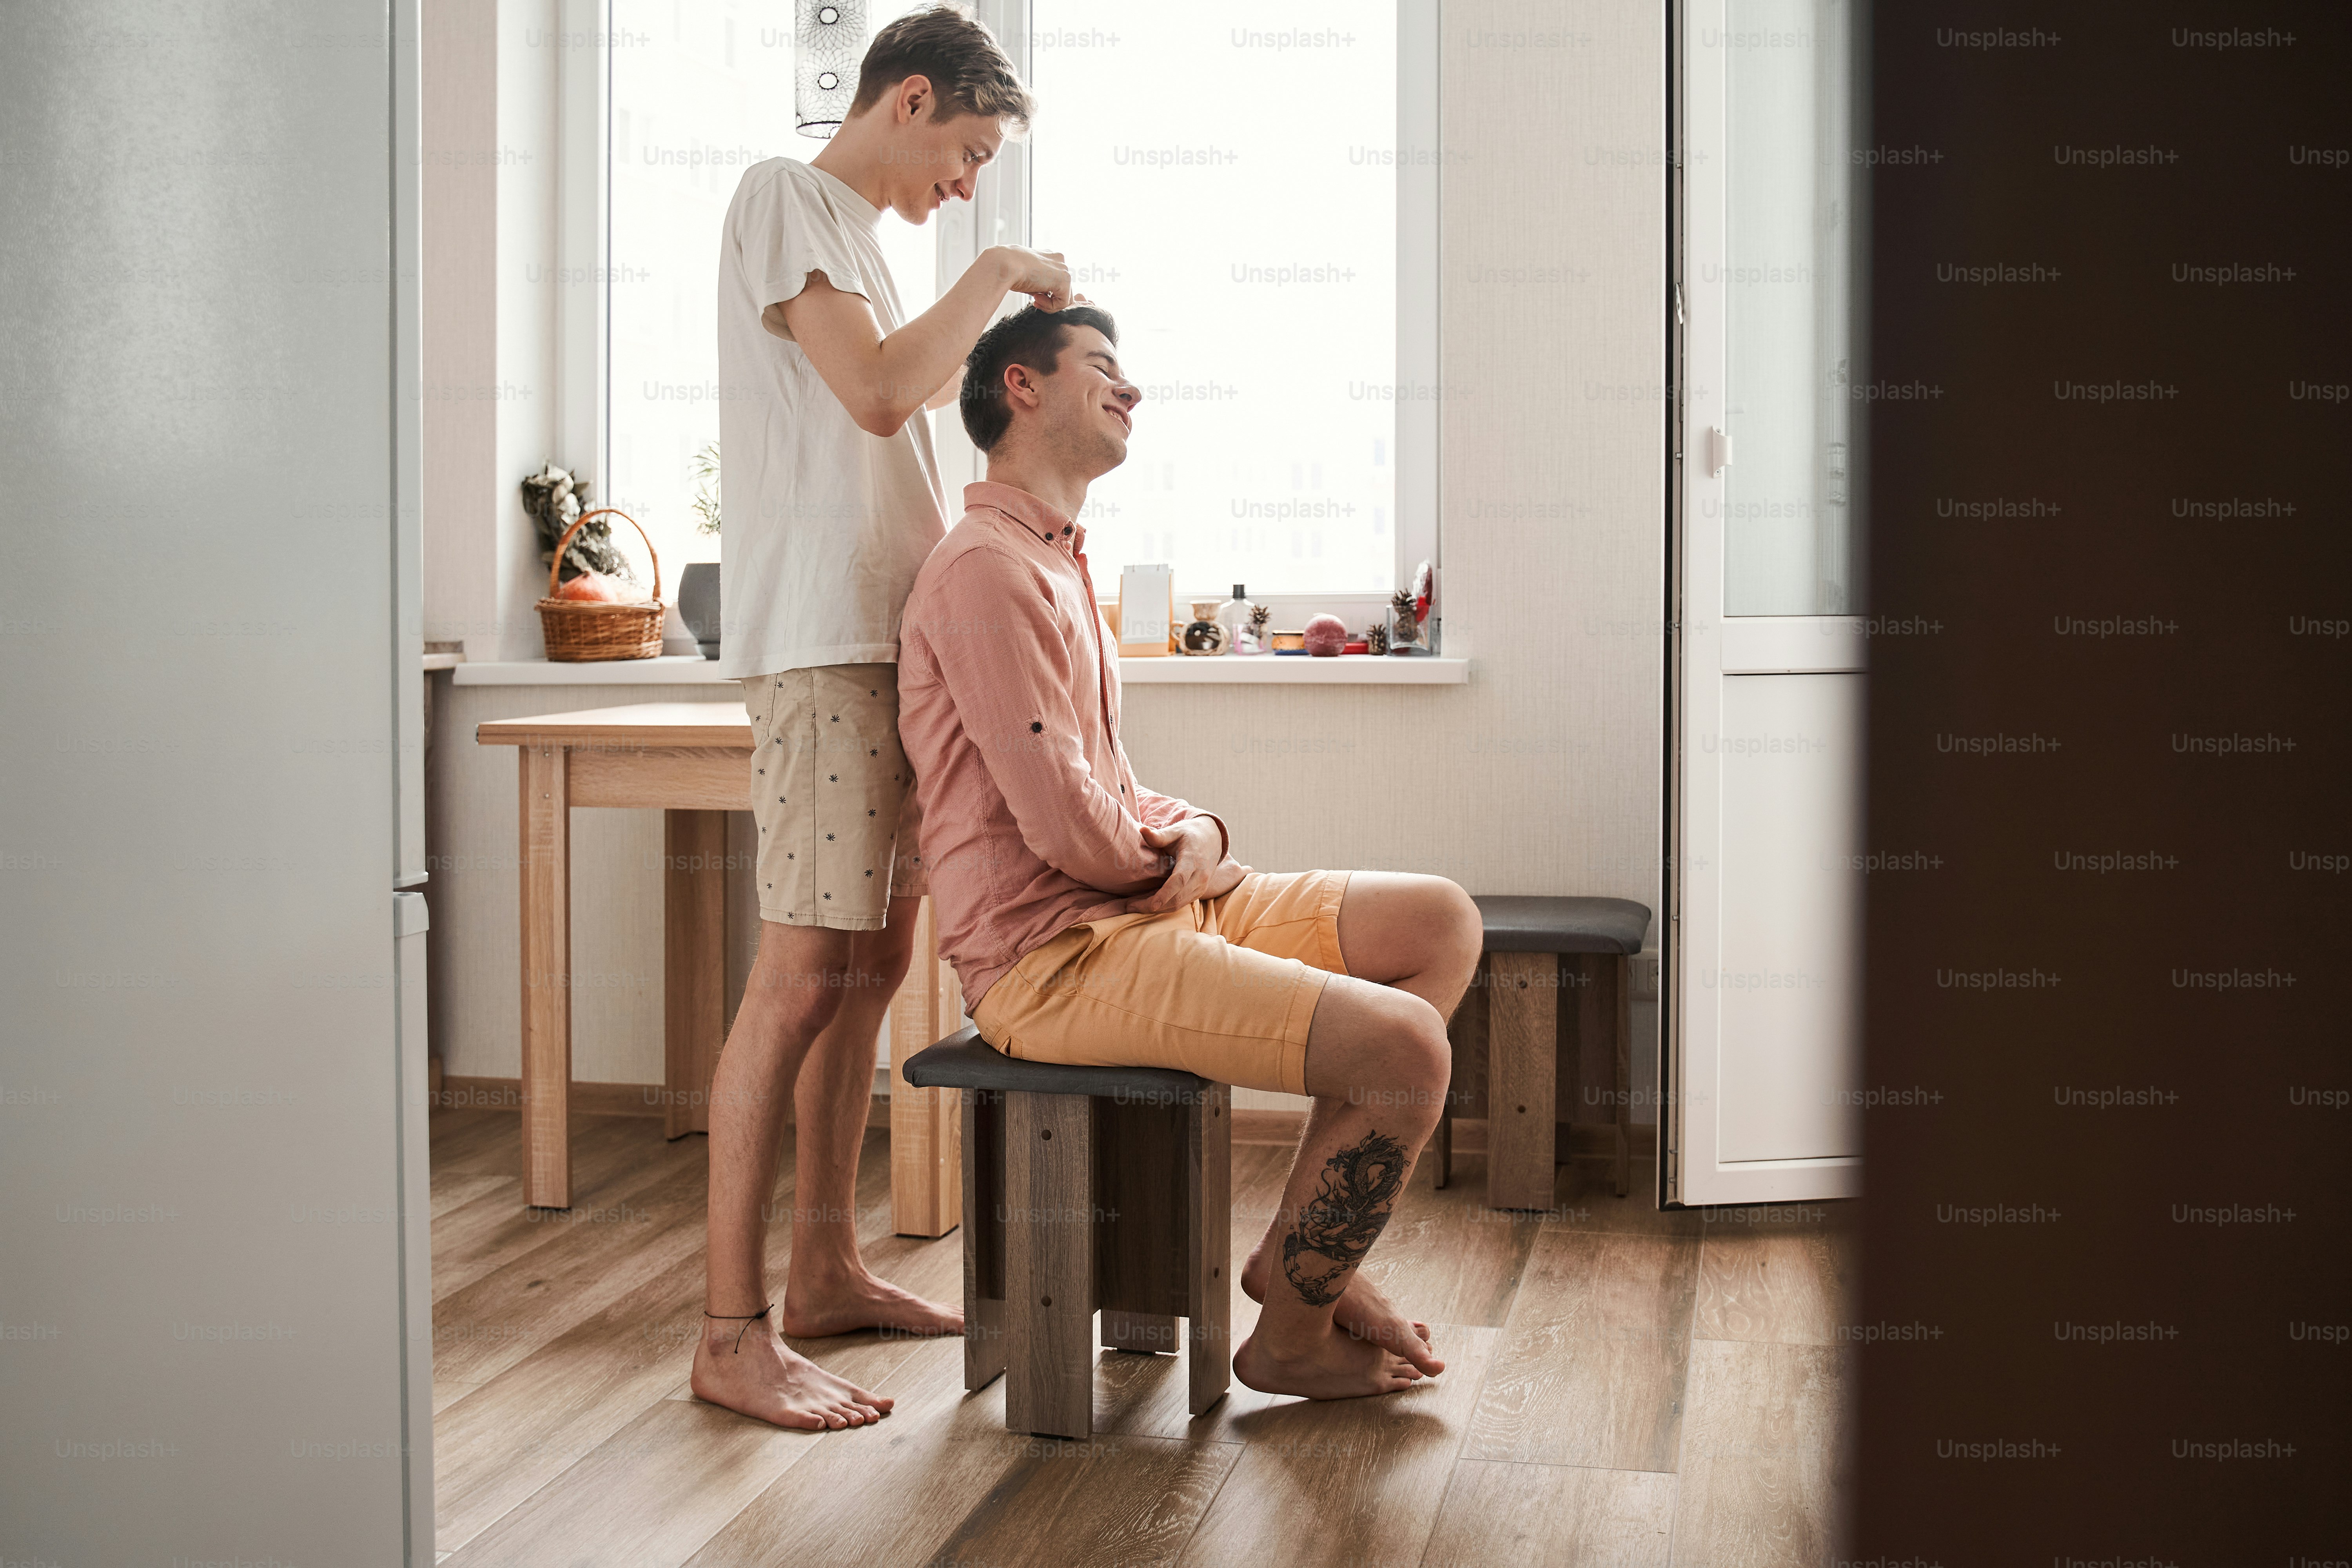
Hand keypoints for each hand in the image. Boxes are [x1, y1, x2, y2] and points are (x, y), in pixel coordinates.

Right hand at [991, 246, 1072, 310]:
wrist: (1003, 266)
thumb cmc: (1009, 270)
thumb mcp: (1027, 276)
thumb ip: (1039, 283)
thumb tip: (1044, 295)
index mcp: (1049, 257)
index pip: (1056, 281)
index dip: (1046, 294)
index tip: (1034, 297)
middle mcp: (1059, 260)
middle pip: (1063, 290)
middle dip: (1050, 299)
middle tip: (1034, 301)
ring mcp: (1063, 269)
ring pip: (1065, 297)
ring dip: (1050, 304)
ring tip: (1035, 300)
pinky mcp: (1064, 280)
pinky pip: (1064, 303)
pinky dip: (1050, 307)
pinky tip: (1036, 299)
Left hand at [1127, 818, 1249, 913]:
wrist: (1212, 840)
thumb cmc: (1189, 835)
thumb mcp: (1175, 831)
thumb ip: (1159, 835)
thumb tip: (1142, 830)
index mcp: (1193, 860)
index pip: (1180, 880)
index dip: (1166, 894)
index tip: (1152, 904)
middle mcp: (1200, 877)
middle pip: (1177, 898)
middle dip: (1152, 906)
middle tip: (1129, 906)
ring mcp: (1201, 887)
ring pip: (1178, 905)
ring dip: (1155, 909)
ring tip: (1133, 906)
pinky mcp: (1198, 893)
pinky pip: (1180, 904)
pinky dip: (1163, 907)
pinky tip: (1146, 903)